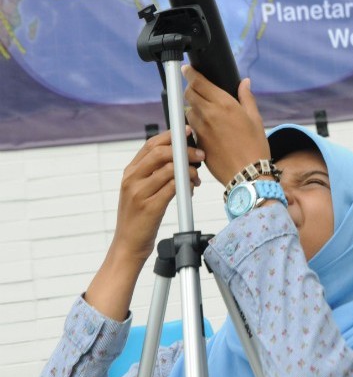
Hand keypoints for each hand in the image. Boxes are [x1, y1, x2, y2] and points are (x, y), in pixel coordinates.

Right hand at [113, 128, 202, 262]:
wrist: (128, 244)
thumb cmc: (139, 216)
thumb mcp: (140, 190)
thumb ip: (154, 172)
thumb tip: (180, 156)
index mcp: (130, 172)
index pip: (150, 145)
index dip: (171, 136)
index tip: (188, 132)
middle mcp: (132, 180)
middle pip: (161, 153)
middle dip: (185, 151)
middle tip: (200, 155)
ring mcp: (139, 193)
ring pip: (171, 170)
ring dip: (190, 171)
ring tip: (196, 178)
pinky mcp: (150, 207)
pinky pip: (174, 188)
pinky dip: (188, 186)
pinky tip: (191, 189)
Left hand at [182, 65, 270, 185]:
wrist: (247, 174)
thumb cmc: (255, 147)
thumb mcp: (255, 119)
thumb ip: (246, 98)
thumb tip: (244, 83)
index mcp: (224, 104)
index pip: (198, 82)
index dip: (191, 73)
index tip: (188, 70)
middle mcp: (209, 114)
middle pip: (189, 94)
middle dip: (192, 89)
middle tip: (199, 90)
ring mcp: (200, 129)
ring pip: (189, 111)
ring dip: (194, 108)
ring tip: (207, 113)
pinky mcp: (197, 142)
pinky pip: (192, 128)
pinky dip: (197, 125)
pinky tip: (210, 130)